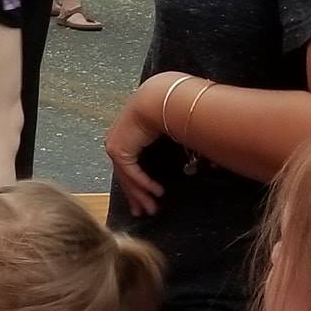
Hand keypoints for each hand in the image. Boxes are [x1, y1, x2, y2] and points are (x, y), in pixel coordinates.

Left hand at [105, 76, 171, 214]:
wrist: (159, 98)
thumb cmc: (166, 108)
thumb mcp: (167, 130)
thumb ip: (173, 145)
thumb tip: (196, 157)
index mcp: (126, 137)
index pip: (128, 167)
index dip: (137, 184)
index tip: (145, 199)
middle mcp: (117, 142)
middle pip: (125, 176)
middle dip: (136, 196)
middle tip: (144, 211)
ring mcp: (115, 146)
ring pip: (127, 178)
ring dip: (141, 194)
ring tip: (152, 208)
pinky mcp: (118, 150)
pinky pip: (131, 173)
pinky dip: (143, 183)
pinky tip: (156, 192)